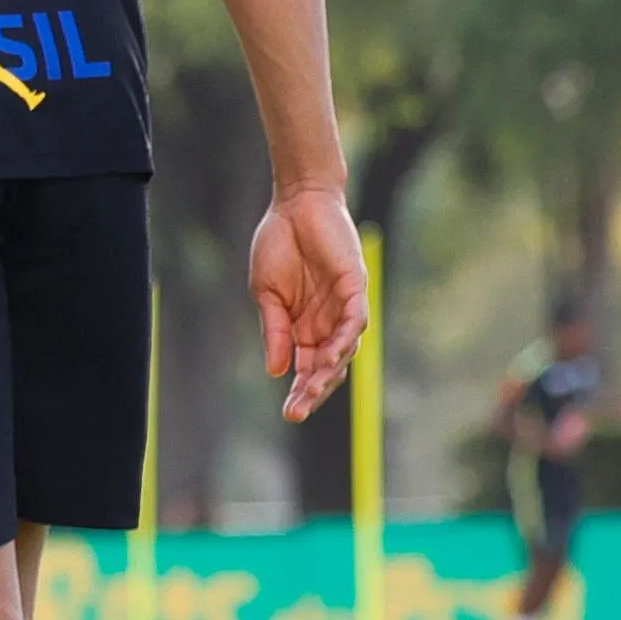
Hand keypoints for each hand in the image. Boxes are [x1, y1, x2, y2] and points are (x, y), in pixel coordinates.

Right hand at [252, 185, 365, 423]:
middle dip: (313, 391)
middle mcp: (326, 322)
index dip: (300, 392)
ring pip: (344, 349)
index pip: (306, 368)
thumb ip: (275, 332)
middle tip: (297, 412)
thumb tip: (277, 371)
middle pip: (328, 367)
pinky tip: (330, 356)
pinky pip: (354, 320)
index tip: (288, 415)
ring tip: (311, 386)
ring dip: (329, 370)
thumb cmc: (277, 245)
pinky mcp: (355, 287)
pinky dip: (344, 340)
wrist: (295, 204)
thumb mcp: (266, 294)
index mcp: (303, 327)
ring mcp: (342, 306)